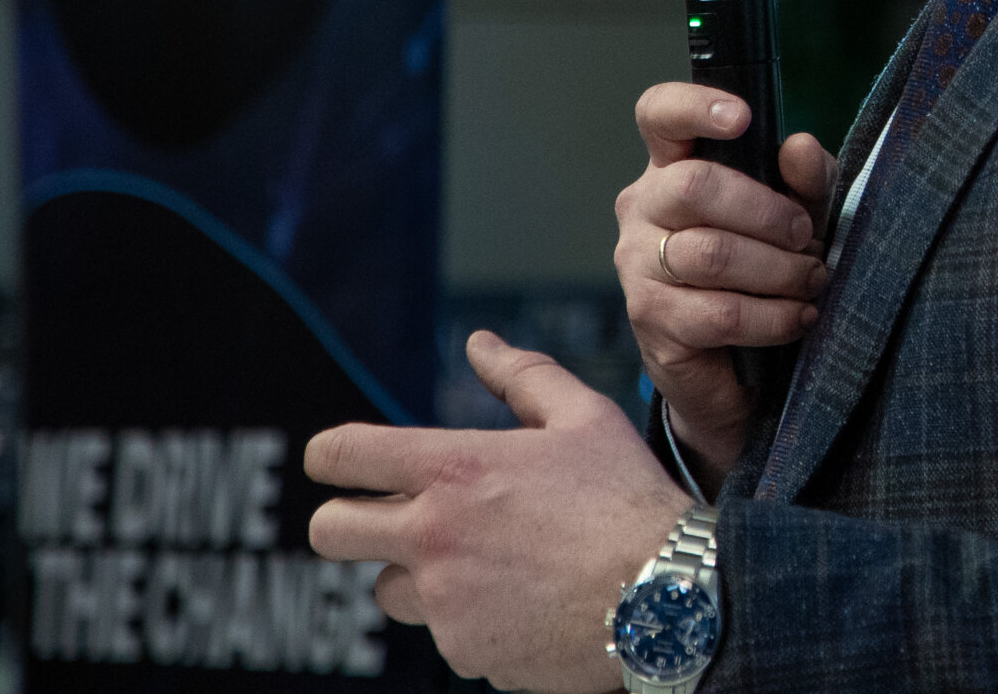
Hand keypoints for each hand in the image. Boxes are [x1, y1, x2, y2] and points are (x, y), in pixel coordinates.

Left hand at [307, 332, 688, 691]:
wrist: (668, 597)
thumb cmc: (629, 499)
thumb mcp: (587, 417)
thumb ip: (523, 376)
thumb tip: (480, 345)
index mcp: (456, 470)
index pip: (340, 455)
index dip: (331, 455)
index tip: (345, 463)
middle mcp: (435, 537)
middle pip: (329, 531)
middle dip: (346, 521)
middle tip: (388, 519)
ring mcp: (444, 602)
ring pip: (387, 590)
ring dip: (419, 576)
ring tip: (488, 564)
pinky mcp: (464, 652)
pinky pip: (443, 634)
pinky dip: (471, 619)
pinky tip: (526, 600)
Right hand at [617, 84, 837, 472]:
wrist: (741, 368)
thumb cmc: (766, 267)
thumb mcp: (798, 212)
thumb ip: (806, 178)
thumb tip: (799, 148)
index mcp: (673, 165)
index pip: (660, 115)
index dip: (694, 106)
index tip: (741, 118)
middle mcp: (643, 209)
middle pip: (694, 186)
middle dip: (766, 211)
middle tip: (805, 236)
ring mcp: (638, 265)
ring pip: (711, 254)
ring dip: (778, 269)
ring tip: (812, 280)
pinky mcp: (651, 321)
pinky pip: (719, 313)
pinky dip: (773, 316)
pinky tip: (800, 316)